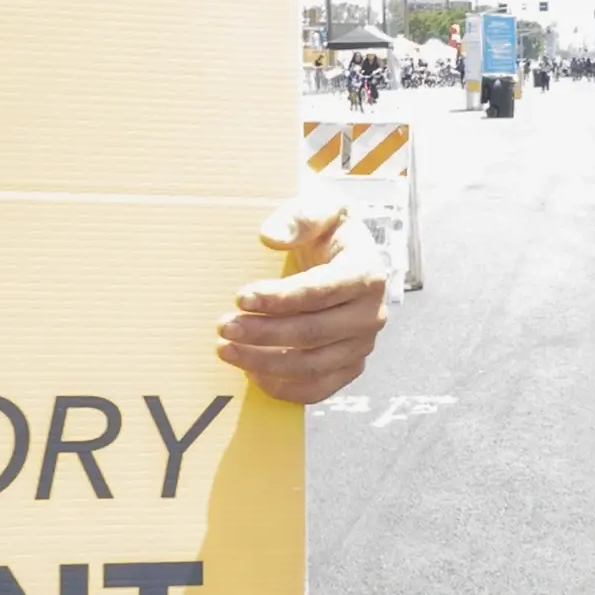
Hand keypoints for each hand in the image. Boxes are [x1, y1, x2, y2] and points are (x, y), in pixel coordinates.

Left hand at [223, 205, 390, 405]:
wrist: (342, 252)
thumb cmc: (327, 229)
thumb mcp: (320, 206)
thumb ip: (300, 215)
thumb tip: (270, 236)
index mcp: (367, 272)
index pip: (321, 291)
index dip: (279, 298)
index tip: (240, 297)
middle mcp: (371, 313)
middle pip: (313, 332)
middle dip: (263, 333)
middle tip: (223, 326)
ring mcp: (362, 345)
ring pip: (312, 366)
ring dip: (264, 363)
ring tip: (226, 350)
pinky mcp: (350, 366)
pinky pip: (318, 388)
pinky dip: (283, 387)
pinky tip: (251, 374)